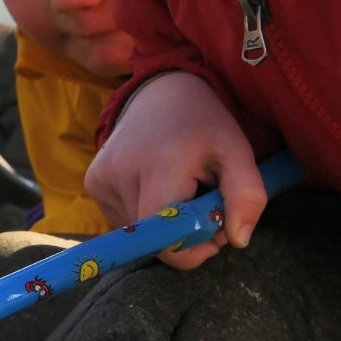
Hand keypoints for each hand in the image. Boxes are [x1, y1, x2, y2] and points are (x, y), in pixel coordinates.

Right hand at [84, 71, 265, 270]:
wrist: (161, 93)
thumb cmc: (204, 125)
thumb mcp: (238, 152)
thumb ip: (247, 196)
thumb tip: (239, 241)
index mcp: (159, 167)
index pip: (167, 241)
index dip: (195, 248)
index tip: (215, 227)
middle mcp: (119, 174)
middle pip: (155, 240)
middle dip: (186, 232)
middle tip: (204, 199)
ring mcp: (100, 179)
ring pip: (140, 234)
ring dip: (166, 223)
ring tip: (179, 187)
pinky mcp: (93, 183)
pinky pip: (125, 220)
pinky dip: (147, 214)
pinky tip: (156, 185)